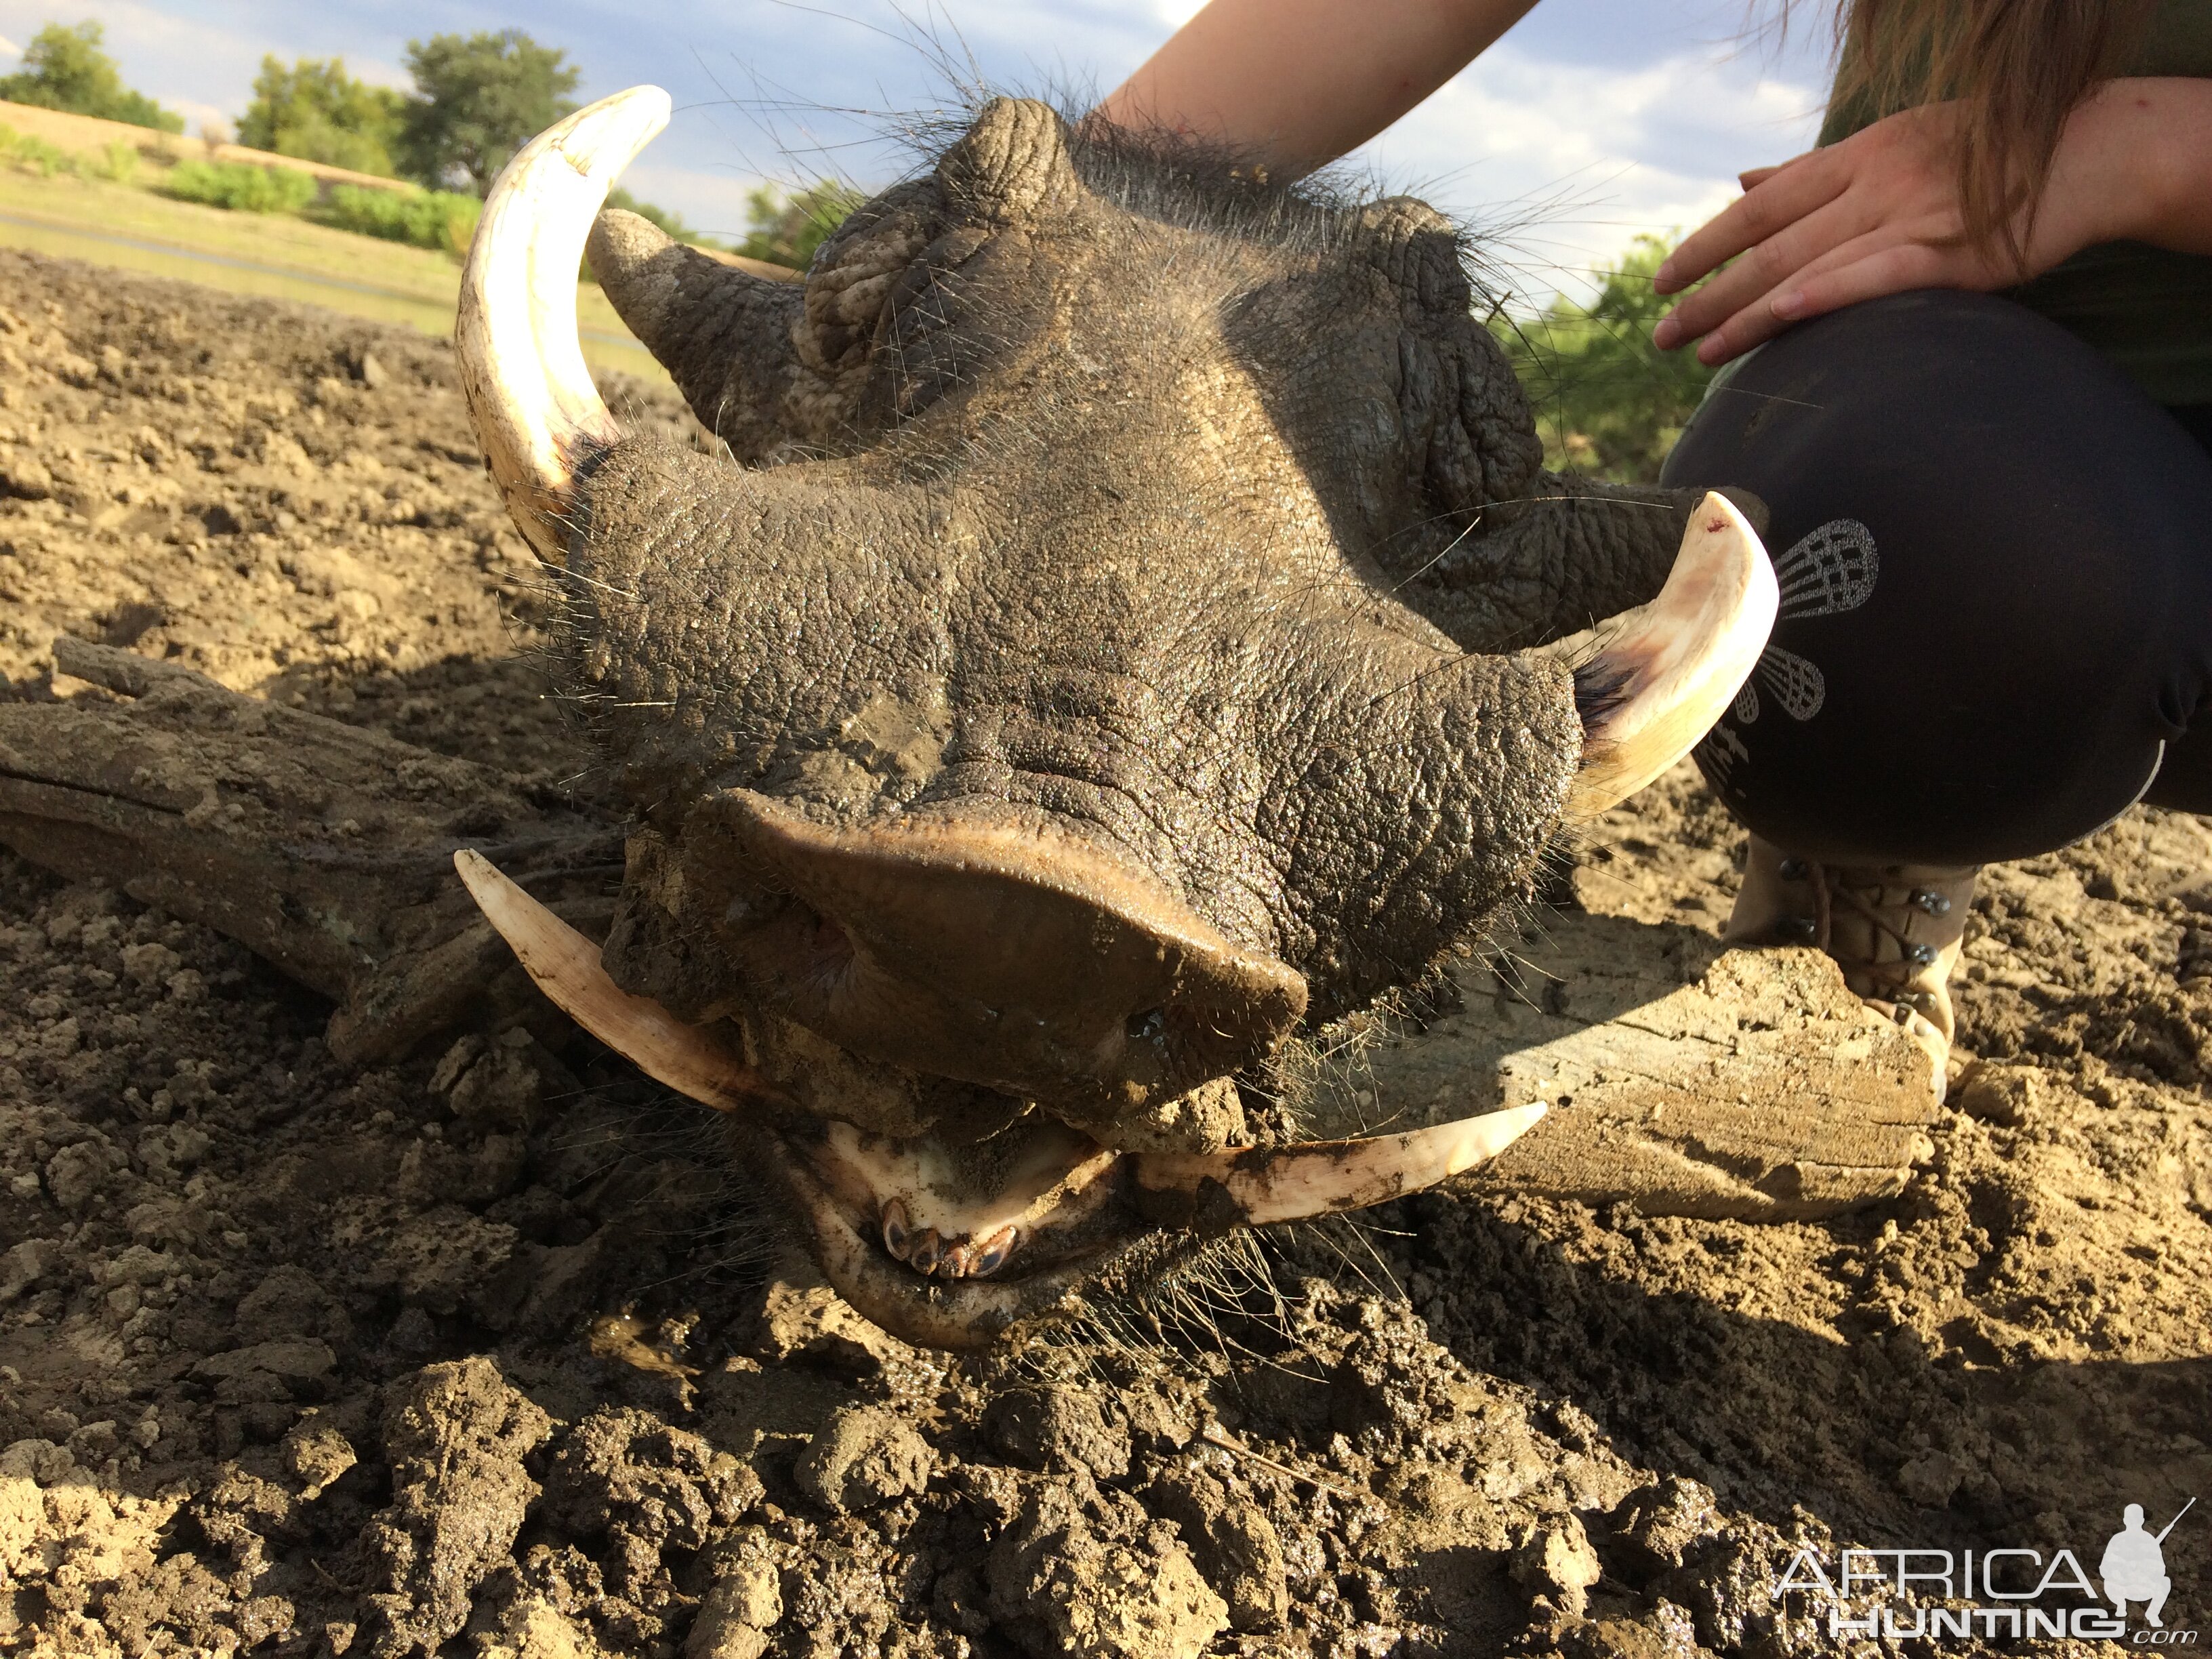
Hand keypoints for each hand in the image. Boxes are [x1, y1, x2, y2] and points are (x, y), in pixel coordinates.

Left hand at [1648, 91, 2170, 364]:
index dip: (1708, 243)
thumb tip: (1743, 181)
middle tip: (1660, 334)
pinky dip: (1824, 295)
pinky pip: (1873, 276)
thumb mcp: (1894, 143)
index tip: (1662, 279)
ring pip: (1808, 267)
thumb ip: (1816, 170)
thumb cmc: (1986, 153)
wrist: (2087, 151)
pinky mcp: (1949, 253)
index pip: (1761, 204)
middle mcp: (1873, 182)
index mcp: (1858, 155)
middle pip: (1771, 244)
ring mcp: (1909, 215)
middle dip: (1709, 292)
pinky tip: (1779, 319)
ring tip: (1697, 350)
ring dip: (1746, 312)